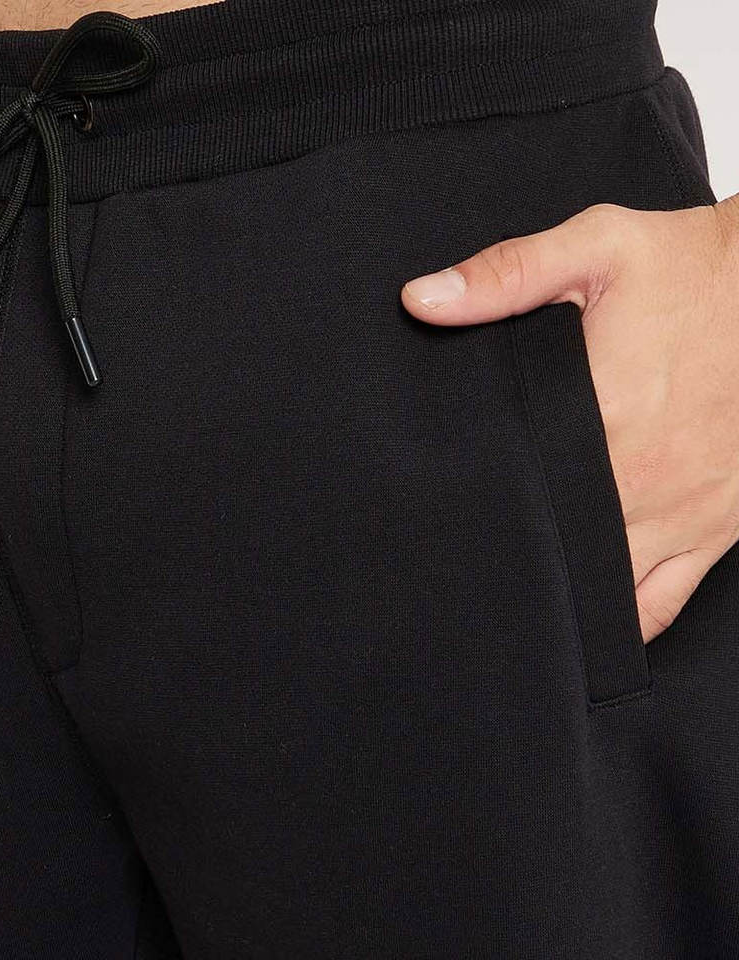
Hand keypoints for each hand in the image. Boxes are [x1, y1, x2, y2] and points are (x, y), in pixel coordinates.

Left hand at [400, 200, 738, 643]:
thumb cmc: (696, 270)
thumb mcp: (597, 250)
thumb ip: (506, 276)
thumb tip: (421, 299)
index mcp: (600, 418)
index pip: (512, 492)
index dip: (468, 514)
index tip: (434, 524)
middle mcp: (638, 481)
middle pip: (551, 548)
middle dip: (506, 558)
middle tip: (461, 564)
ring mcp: (681, 515)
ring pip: (603, 591)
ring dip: (558, 596)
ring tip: (511, 599)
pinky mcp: (717, 528)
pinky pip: (663, 602)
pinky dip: (622, 620)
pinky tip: (586, 618)